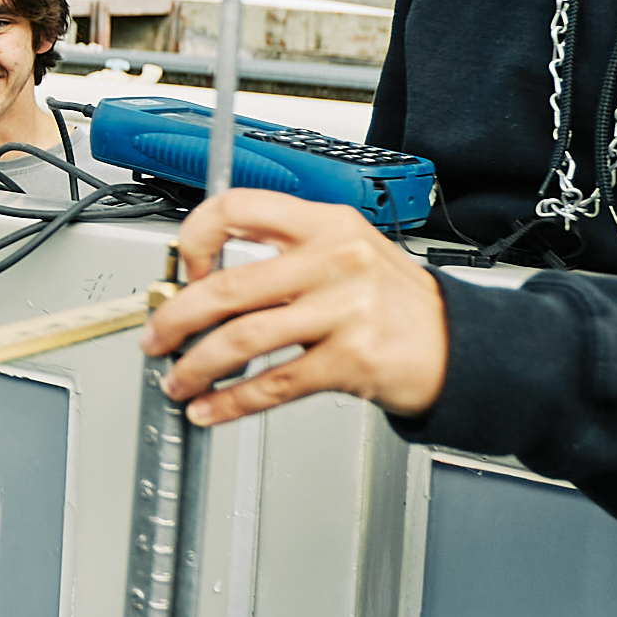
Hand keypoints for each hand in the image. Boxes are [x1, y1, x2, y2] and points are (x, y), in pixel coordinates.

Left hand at [143, 191, 448, 426]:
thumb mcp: (347, 252)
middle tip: (156, 337)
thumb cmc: (395, 302)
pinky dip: (232, 402)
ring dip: (196, 366)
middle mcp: (333, 259)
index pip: (239, 208)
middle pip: (227, 285)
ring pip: (242, 338)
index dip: (196, 238)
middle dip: (175, 317)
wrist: (460, 345)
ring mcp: (344, 309)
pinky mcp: (351, 359)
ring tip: (178, 380)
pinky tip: (212, 408)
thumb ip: (284, 256)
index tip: (182, 269)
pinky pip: (274, 383)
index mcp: (325, 223)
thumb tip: (205, 280)